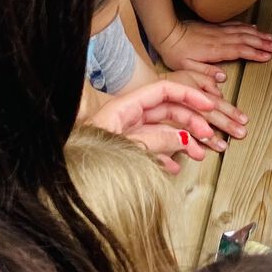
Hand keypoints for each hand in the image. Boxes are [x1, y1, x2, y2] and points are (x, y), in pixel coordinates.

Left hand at [87, 78, 235, 167]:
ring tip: (198, 154)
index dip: (189, 95)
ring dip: (183, 142)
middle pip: (167, 111)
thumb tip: (184, 138)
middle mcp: (126, 118)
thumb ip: (156, 141)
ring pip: (163, 132)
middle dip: (191, 122)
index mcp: (124, 108)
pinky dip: (166, 156)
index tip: (208, 104)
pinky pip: (152, 149)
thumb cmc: (86, 159)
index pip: (163, 91)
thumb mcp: (127, 148)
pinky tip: (176, 166)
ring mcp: (126, 134)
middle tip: (207, 136)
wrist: (62, 181)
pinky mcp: (125, 151)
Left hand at [155, 18, 271, 87]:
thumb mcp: (186, 68)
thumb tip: (222, 78)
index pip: (239, 50)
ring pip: (243, 32)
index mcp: (215, 50)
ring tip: (271, 38)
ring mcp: (218, 32)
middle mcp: (219, 39)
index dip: (255, 52)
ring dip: (258, 35)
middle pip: (246, 39)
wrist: (167, 33)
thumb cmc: (175, 52)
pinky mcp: (216, 28)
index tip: (268, 55)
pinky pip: (235, 26)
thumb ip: (205, 73)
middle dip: (262, 43)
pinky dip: (247, 27)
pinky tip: (254, 29)